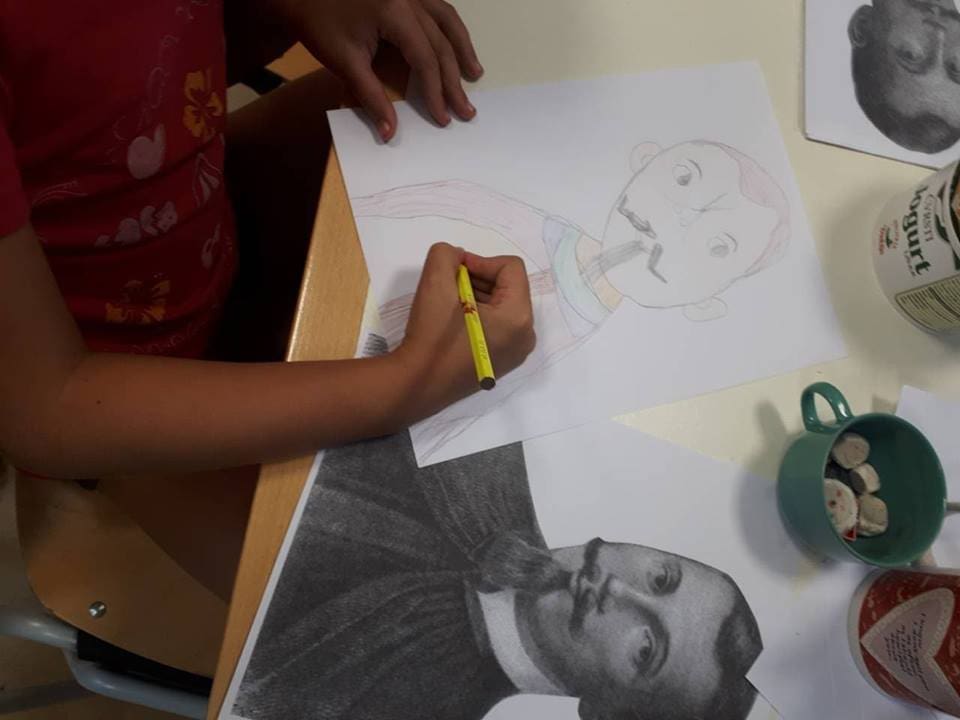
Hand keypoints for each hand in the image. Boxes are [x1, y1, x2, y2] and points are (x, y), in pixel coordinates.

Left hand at [286, 0, 482, 139]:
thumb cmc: (319, 24)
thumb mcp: (345, 63)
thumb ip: (371, 98)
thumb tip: (389, 132)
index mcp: (393, 10)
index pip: (425, 57)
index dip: (435, 91)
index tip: (442, 117)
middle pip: (441, 42)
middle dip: (453, 80)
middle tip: (465, 110)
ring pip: (447, 20)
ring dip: (462, 48)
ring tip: (474, 75)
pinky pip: (438, 8)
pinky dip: (450, 29)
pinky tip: (458, 45)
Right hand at [394, 243, 534, 415]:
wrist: (417, 385)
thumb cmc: (431, 336)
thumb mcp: (435, 283)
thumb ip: (447, 254)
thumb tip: (459, 258)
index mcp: (519, 318)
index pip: (510, 268)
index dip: (480, 261)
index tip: (454, 270)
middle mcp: (525, 336)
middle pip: (509, 287)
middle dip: (479, 278)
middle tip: (448, 283)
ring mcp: (515, 353)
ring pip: (502, 305)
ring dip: (476, 295)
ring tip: (448, 300)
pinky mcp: (501, 362)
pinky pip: (497, 326)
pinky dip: (478, 314)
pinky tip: (452, 319)